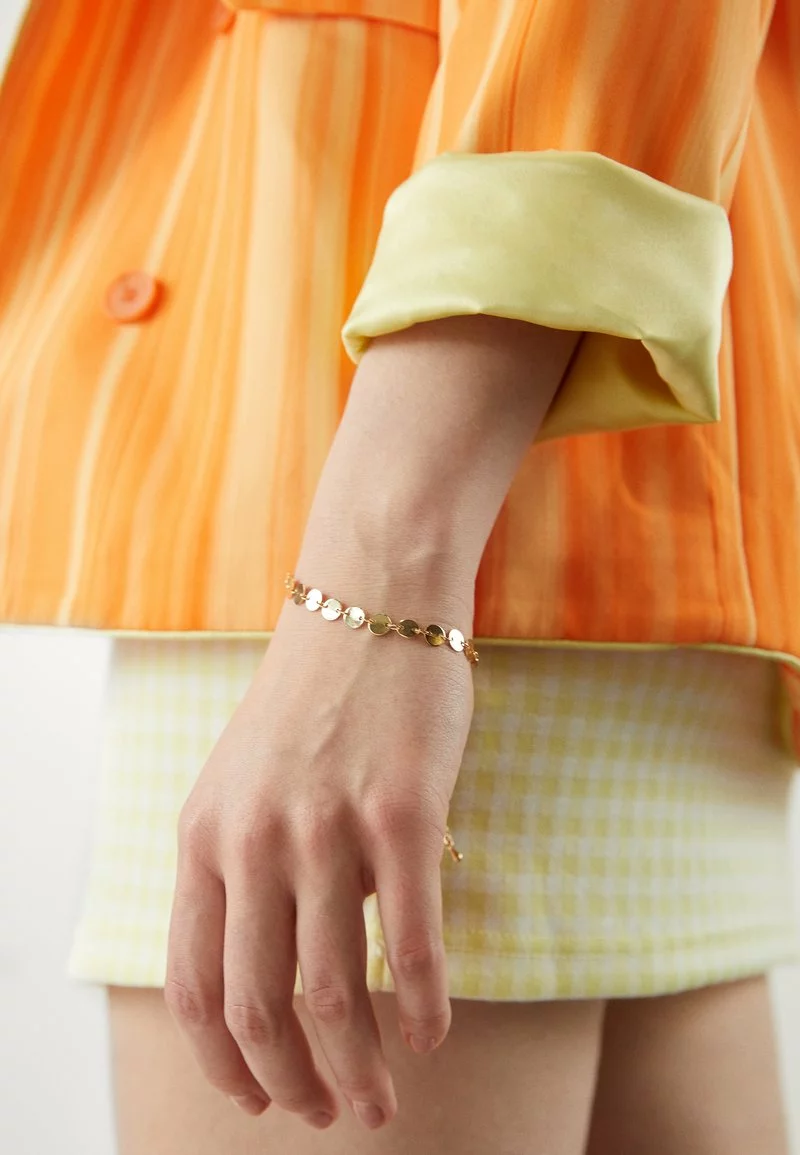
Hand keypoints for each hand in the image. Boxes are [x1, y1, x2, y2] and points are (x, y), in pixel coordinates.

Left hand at [165, 590, 473, 1130]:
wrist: (367, 606)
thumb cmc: (314, 700)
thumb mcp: (241, 781)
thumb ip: (239, 869)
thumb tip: (273, 972)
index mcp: (204, 837)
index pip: (193, 986)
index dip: (222, 1062)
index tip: (255, 1100)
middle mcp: (255, 841)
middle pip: (259, 1006)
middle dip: (291, 1085)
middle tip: (330, 1116)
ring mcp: (327, 829)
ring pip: (333, 991)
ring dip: (358, 1068)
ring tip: (381, 1104)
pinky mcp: (401, 815)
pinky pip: (413, 943)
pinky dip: (423, 1007)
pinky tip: (432, 1036)